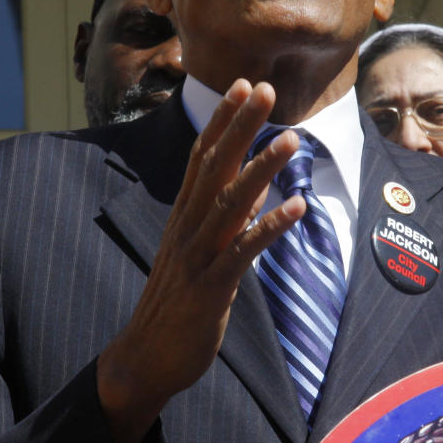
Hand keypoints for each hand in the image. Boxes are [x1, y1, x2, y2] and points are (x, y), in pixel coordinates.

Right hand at [97, 79, 304, 442]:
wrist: (146, 357)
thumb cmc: (178, 300)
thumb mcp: (200, 249)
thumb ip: (228, 215)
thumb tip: (259, 182)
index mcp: (183, 214)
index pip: (202, 156)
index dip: (222, 120)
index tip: (243, 85)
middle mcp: (186, 226)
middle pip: (214, 167)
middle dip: (240, 126)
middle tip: (265, 89)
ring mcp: (196, 256)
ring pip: (230, 203)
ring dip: (261, 168)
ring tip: (291, 139)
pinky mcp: (210, 287)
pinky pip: (242, 252)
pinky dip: (269, 227)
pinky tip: (296, 206)